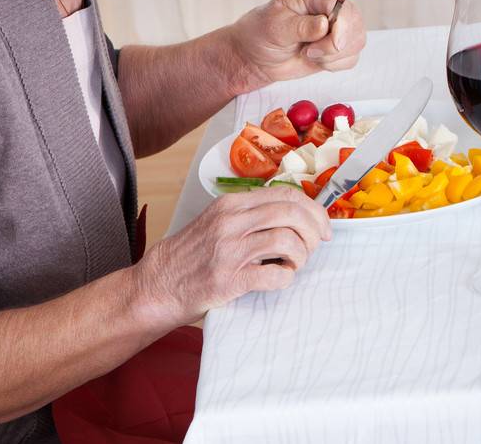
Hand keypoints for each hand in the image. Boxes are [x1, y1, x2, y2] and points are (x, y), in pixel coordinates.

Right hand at [133, 186, 331, 321]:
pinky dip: (286, 278)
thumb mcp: (219, 221)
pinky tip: (279, 280)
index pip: (287, 195)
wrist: (157, 286)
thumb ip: (252, 214)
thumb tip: (298, 216)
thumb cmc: (193, 255)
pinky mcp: (228, 279)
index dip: (314, 210)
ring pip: (287, 240)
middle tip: (314, 247)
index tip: (323, 227)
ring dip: (301, 256)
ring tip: (294, 264)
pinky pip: (274, 275)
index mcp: (232, 204)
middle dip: (314, 231)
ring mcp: (229, 250)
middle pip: (292, 213)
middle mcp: (231, 221)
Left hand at [229, 0, 366, 86]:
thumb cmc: (261, 34)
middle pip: (354, 22)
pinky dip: (336, 65)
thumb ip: (300, 26)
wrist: (257, 57)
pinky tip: (317, 60)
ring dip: (334, 56)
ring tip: (309, 54)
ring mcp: (337, 28)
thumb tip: (324, 24)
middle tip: (310, 52)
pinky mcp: (339, 47)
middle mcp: (330, 8)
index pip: (340, 3)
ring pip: (356, 41)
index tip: (333, 43)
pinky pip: (352, 58)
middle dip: (336, 45)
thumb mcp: (275, 28)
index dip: (342, 23)